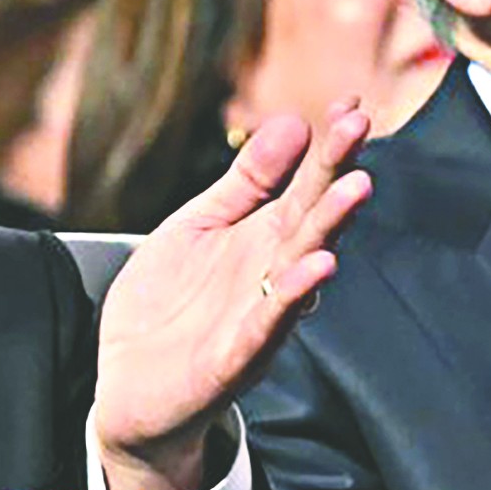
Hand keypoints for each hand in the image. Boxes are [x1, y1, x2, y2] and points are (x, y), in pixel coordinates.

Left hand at [91, 101, 371, 489]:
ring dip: (329, 228)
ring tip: (354, 188)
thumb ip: (245, 180)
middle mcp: (270, 272)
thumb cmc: (169, 305)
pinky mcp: (235, 358)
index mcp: (261, 237)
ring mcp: (257, 315)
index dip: (327, 146)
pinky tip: (315, 269)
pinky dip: (291, 297)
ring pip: (301, 266)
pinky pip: (268, 324)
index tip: (351, 104)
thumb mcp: (199, 225)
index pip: (304, 183)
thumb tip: (292, 123)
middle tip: (359, 128)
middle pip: (311, 216)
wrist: (131, 386)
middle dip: (336, 172)